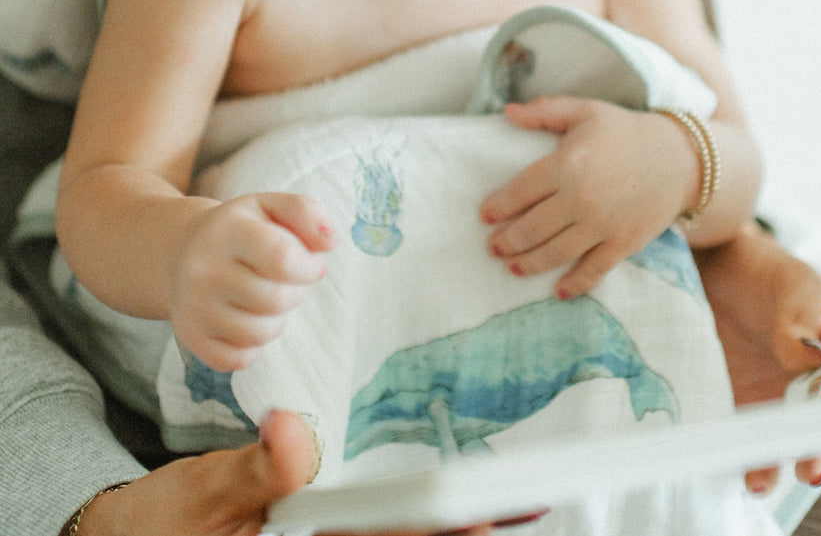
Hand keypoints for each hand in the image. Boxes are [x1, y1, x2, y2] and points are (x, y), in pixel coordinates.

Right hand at [72, 409, 483, 535]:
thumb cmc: (159, 523)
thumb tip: (294, 432)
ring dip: (440, 531)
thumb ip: (254, 469)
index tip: (486, 514)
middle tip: (524, 504)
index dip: (433, 531)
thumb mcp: (201, 490)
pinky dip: (408, 527)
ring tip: (507, 505)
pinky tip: (446, 514)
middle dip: (456, 532)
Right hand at [170, 192, 334, 370]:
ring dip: (277, 320)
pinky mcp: (189, 336)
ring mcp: (192, 306)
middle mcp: (203, 269)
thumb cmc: (242, 228)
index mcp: (228, 231)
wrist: (181, 249)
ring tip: (268, 298)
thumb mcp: (272, 206)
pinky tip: (248, 319)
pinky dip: (253, 345)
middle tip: (287, 281)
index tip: (311, 264)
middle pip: (275, 300)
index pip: (281, 258)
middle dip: (295, 293)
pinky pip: (238, 359)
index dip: (309, 267)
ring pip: (259, 334)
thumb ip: (306, 212)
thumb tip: (329, 242)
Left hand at [480, 97, 694, 299]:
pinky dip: (574, 284)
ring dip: (529, 264)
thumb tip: (507, 112)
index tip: (484, 216)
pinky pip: (593, 270)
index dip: (498, 206)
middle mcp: (582, 197)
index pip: (521, 191)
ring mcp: (603, 225)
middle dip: (508, 241)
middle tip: (493, 247)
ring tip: (512, 267)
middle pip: (532, 228)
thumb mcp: (584, 110)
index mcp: (568, 163)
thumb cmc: (624, 131)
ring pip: (556, 252)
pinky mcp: (623, 243)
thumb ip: (543, 111)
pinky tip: (558, 290)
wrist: (679, 158)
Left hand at [695, 223, 820, 493]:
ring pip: (793, 438)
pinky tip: (743, 473)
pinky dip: (749, 456)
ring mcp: (783, 395)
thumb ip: (800, 318)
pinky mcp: (746, 405)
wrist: (710, 268)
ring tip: (764, 480)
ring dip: (783, 460)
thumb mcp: (792, 283)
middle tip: (812, 467)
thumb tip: (809, 358)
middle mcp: (820, 380)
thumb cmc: (765, 268)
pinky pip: (753, 437)